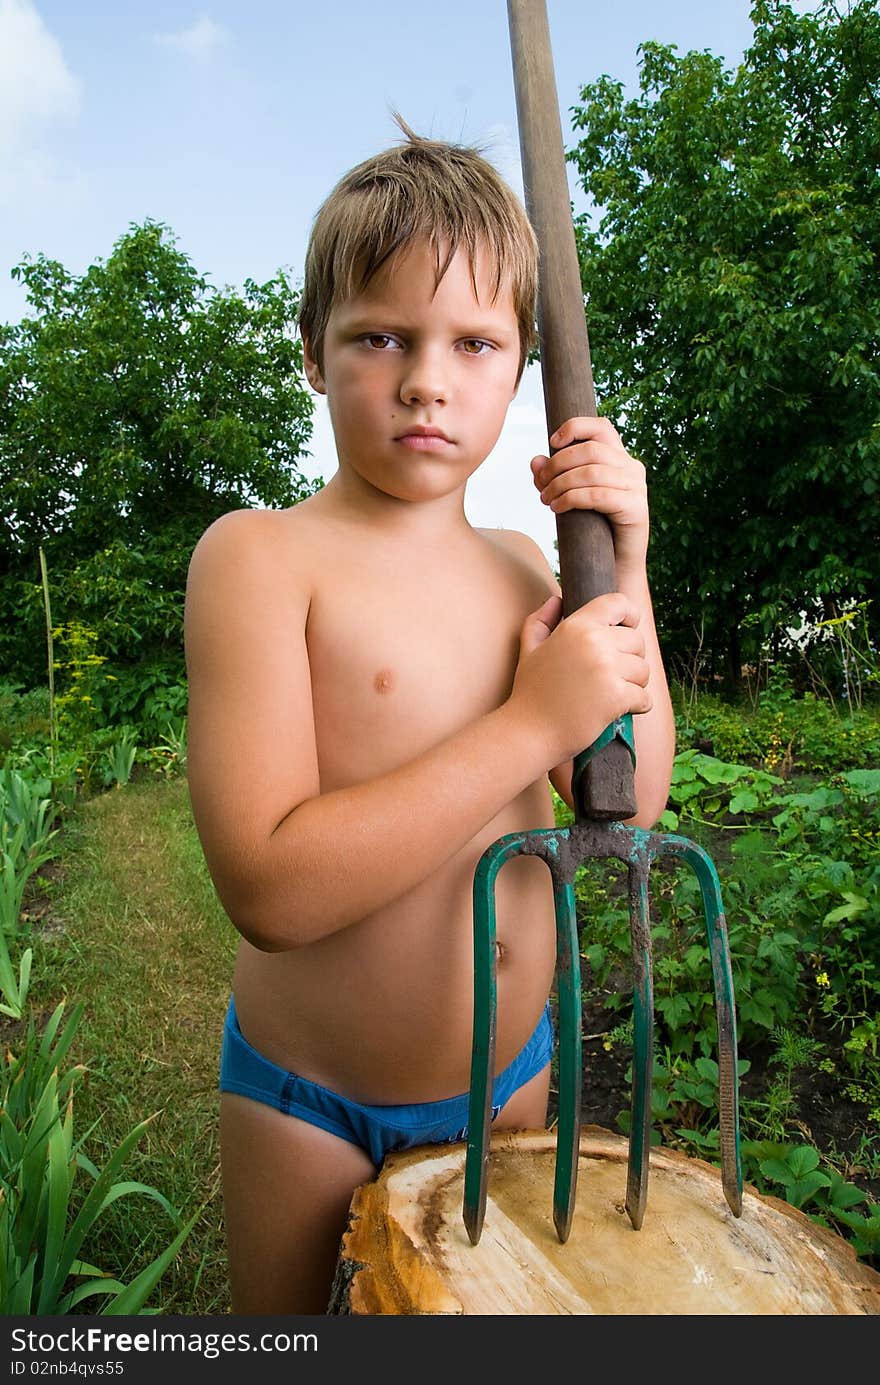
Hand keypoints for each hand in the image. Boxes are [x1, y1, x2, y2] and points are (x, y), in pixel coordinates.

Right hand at [509, 592, 651, 766]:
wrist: (528, 733)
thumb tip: (556, 599)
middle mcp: (594, 642)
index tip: (628, 628)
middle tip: (611, 677)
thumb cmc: (529, 692)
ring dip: (634, 684)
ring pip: (644, 670)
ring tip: (611, 694)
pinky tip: (619, 710)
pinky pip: (645, 696)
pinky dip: (638, 706)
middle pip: (637, 641)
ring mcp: (606, 669)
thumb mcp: (528, 649)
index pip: (619, 603)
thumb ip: (540, 620)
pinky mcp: (616, 696)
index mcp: (576, 626)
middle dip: (630, 659)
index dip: (630, 615)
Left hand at [530, 416, 648, 575]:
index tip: (551, 441)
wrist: (615, 566)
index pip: (601, 427)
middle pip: (590, 450)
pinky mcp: (635, 508)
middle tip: (541, 483)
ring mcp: (636, 488)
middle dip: (558, 464)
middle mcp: (632, 468)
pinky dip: (571, 498)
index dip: (575, 427)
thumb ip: (553, 477)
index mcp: (620, 459)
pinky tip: (556, 508)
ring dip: (561, 484)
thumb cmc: (592, 530)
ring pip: (592, 472)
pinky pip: (598, 495)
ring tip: (545, 499)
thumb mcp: (569, 498)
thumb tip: (535, 459)